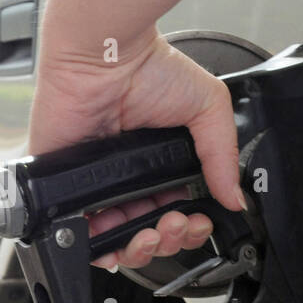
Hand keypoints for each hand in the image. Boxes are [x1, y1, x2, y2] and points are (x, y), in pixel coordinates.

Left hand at [28, 28, 242, 270]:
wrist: (105, 56)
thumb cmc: (149, 68)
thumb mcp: (207, 106)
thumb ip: (223, 154)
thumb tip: (236, 198)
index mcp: (160, 160)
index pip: (176, 210)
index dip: (189, 227)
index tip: (200, 222)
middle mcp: (128, 174)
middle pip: (149, 231)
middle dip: (169, 240)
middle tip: (177, 225)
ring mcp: (96, 180)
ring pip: (115, 236)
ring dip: (139, 246)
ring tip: (153, 233)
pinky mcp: (66, 181)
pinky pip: (77, 226)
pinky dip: (94, 244)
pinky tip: (113, 242)